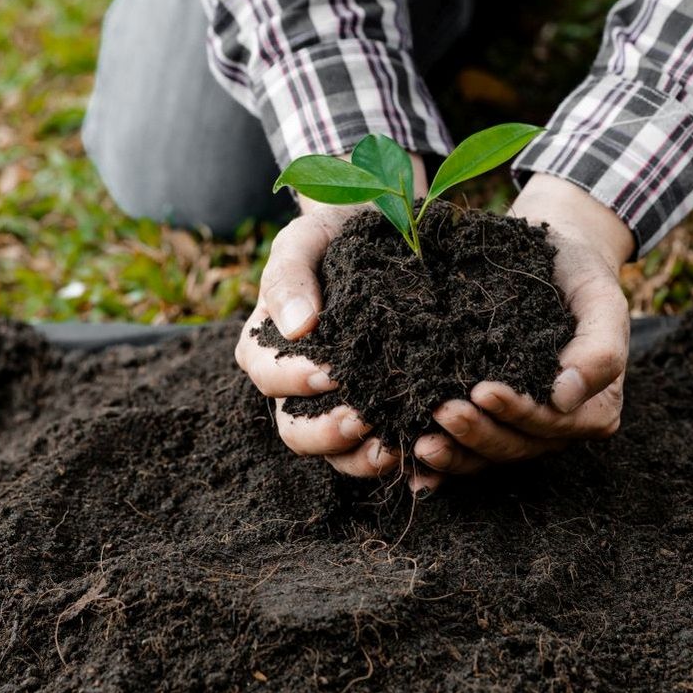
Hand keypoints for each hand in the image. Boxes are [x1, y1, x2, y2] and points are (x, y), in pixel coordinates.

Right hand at [235, 152, 427, 478]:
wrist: (385, 231)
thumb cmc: (334, 234)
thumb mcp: (305, 241)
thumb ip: (289, 278)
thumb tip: (297, 327)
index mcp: (266, 348)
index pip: (268, 375)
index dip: (294, 380)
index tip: (328, 372)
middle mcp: (296, 388)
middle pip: (295, 430)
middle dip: (326, 432)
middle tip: (361, 418)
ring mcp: (337, 406)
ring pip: (336, 453)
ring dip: (362, 456)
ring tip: (394, 446)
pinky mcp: (379, 414)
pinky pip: (380, 451)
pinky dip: (401, 461)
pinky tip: (425, 462)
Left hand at [412, 174, 633, 489]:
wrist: (550, 257)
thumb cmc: (579, 276)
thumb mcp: (602, 301)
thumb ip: (599, 350)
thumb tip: (565, 398)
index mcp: (593, 407)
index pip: (554, 422)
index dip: (519, 412)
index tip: (484, 391)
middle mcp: (557, 426)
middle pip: (516, 445)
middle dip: (477, 433)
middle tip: (442, 412)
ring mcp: (520, 428)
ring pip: (487, 454)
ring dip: (454, 452)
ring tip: (421, 442)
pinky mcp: (488, 421)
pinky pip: (466, 451)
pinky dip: (441, 465)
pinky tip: (414, 470)